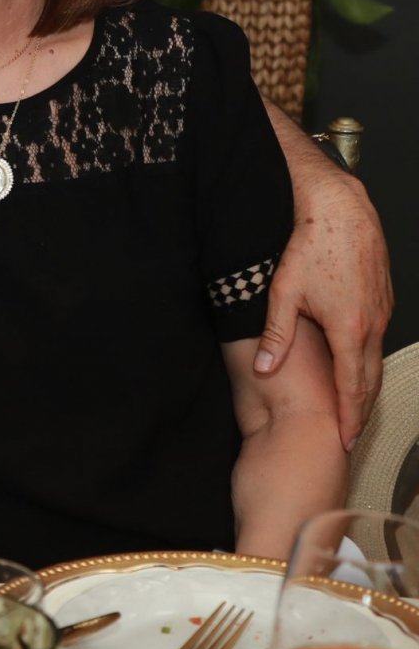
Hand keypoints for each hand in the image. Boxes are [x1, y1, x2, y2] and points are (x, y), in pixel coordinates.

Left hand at [256, 166, 391, 450]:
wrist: (341, 209)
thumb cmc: (312, 244)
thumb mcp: (284, 291)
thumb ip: (275, 334)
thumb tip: (264, 368)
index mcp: (350, 329)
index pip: (352, 387)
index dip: (350, 417)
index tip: (347, 439)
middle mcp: (373, 323)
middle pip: (370, 378)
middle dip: (361, 409)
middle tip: (352, 433)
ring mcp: (382, 309)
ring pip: (377, 357)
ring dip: (367, 384)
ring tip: (354, 406)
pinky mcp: (383, 296)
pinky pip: (379, 336)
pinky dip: (370, 357)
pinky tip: (358, 362)